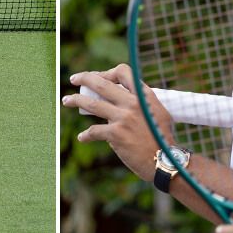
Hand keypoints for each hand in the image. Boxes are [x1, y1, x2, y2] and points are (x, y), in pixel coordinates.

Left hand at [63, 64, 175, 182]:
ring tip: (66, 100)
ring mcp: (123, 118)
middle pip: (102, 83)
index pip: (123, 72)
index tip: (99, 77)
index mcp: (144, 95)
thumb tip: (123, 98)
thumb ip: (142, 103)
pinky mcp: (116, 134)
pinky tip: (83, 137)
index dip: (108, 72)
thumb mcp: (158, 112)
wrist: (167, 161)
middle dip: (84, 78)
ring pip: (92, 103)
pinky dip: (86, 135)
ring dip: (75, 100)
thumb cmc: (163, 138)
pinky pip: (94, 131)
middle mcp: (133, 103)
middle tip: (74, 78)